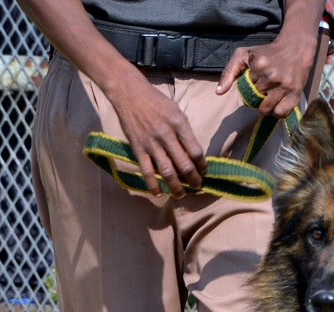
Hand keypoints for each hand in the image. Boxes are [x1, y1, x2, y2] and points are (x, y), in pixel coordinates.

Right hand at [107, 70, 206, 197]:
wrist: (129, 93)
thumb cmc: (156, 101)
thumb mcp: (176, 110)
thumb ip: (185, 130)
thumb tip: (193, 152)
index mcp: (179, 124)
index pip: (196, 151)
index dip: (202, 165)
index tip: (204, 171)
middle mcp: (166, 135)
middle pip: (184, 165)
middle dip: (193, 180)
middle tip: (197, 186)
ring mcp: (151, 144)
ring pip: (167, 172)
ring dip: (176, 187)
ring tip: (182, 194)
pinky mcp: (138, 149)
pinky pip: (147, 172)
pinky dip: (153, 185)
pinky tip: (159, 194)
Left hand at [217, 31, 316, 117]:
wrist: (295, 48)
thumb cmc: (267, 52)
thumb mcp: (244, 55)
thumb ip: (229, 72)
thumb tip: (218, 92)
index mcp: (258, 66)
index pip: (246, 92)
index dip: (249, 91)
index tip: (256, 83)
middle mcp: (272, 76)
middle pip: (256, 103)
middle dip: (258, 99)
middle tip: (265, 89)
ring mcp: (284, 86)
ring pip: (268, 111)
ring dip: (267, 108)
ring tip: (271, 97)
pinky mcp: (295, 94)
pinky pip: (281, 114)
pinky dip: (278, 112)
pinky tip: (279, 103)